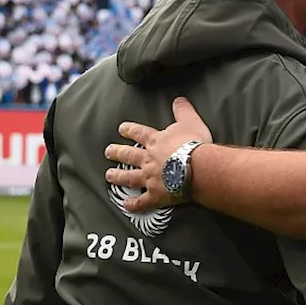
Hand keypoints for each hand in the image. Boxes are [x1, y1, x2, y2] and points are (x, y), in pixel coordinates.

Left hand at [104, 97, 212, 211]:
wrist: (197, 168)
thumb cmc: (194, 144)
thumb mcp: (191, 122)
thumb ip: (183, 110)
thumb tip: (179, 99)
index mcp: (156, 142)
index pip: (139, 133)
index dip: (129, 130)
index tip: (121, 129)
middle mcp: (148, 159)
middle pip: (129, 155)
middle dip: (117, 152)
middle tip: (108, 151)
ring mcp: (150, 178)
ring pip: (130, 177)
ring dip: (118, 176)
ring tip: (109, 175)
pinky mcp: (156, 195)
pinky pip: (141, 201)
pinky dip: (133, 204)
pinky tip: (126, 205)